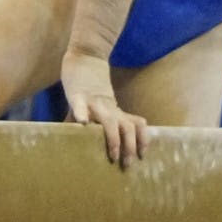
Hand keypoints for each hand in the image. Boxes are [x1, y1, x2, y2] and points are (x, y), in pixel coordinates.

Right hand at [61, 49, 148, 167]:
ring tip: (113, 155)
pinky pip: (80, 105)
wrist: (85, 57)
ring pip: (110, 121)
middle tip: (127, 164)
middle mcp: (109, 108)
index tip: (143, 156)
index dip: (143, 139)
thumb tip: (95, 145)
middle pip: (127, 127)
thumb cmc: (90, 89)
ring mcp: (94, 102)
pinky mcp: (78, 95)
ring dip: (114, 138)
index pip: (136, 124)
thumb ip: (102, 124)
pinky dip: (81, 113)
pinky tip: (83, 123)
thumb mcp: (101, 106)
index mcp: (115, 111)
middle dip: (129, 146)